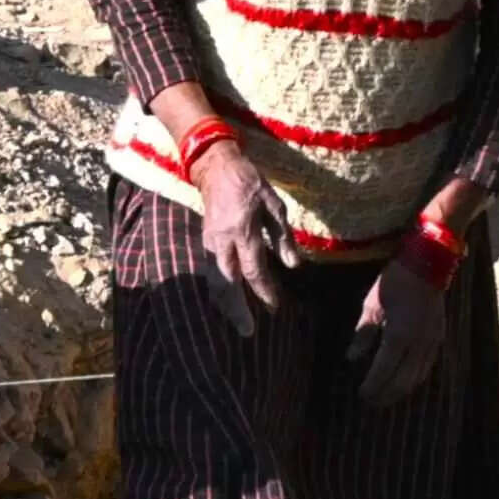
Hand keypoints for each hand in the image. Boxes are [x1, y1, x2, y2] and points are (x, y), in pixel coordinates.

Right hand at [193, 141, 292, 336]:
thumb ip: (283, 237)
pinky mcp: (205, 243)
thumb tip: (294, 266)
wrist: (216, 168)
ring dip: (225, 305)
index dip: (265, 290)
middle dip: (237, 309)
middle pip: (227, 283)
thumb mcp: (274, 205)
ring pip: (215, 282)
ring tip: (237, 322)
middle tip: (247, 331)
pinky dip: (219, 292)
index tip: (275, 306)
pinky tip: (227, 303)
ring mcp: (210, 243)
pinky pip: (211, 273)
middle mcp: (222, 241)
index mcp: (243, 230)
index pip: (254, 268)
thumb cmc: (249, 183)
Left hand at [353, 257, 450, 406]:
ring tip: (387, 397)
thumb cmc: (395, 282)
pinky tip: (405, 382)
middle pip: (402, 381)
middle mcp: (418, 343)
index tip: (362, 395)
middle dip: (386, 394)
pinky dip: (414, 379)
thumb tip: (351, 359)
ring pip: (417, 377)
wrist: (428, 264)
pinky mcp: (439, 338)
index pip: (384, 371)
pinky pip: (427, 367)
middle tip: (372, 403)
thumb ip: (363, 335)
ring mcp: (432, 342)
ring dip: (401, 390)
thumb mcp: (372, 305)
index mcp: (399, 335)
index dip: (373, 386)